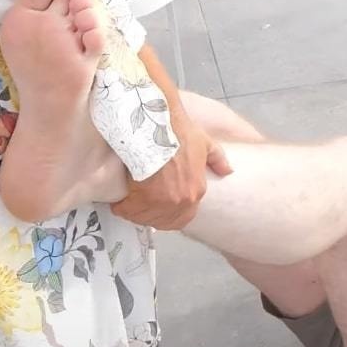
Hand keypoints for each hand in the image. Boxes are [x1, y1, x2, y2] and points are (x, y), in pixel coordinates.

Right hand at [110, 112, 231, 229]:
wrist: (157, 125)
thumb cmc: (178, 132)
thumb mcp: (205, 143)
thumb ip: (218, 159)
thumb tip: (228, 170)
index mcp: (195, 191)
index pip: (183, 218)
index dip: (168, 214)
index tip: (158, 206)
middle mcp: (180, 201)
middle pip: (161, 220)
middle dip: (150, 214)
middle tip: (140, 204)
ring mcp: (160, 202)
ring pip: (143, 217)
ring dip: (135, 212)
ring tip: (128, 201)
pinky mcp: (140, 198)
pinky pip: (128, 211)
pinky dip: (121, 206)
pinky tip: (119, 200)